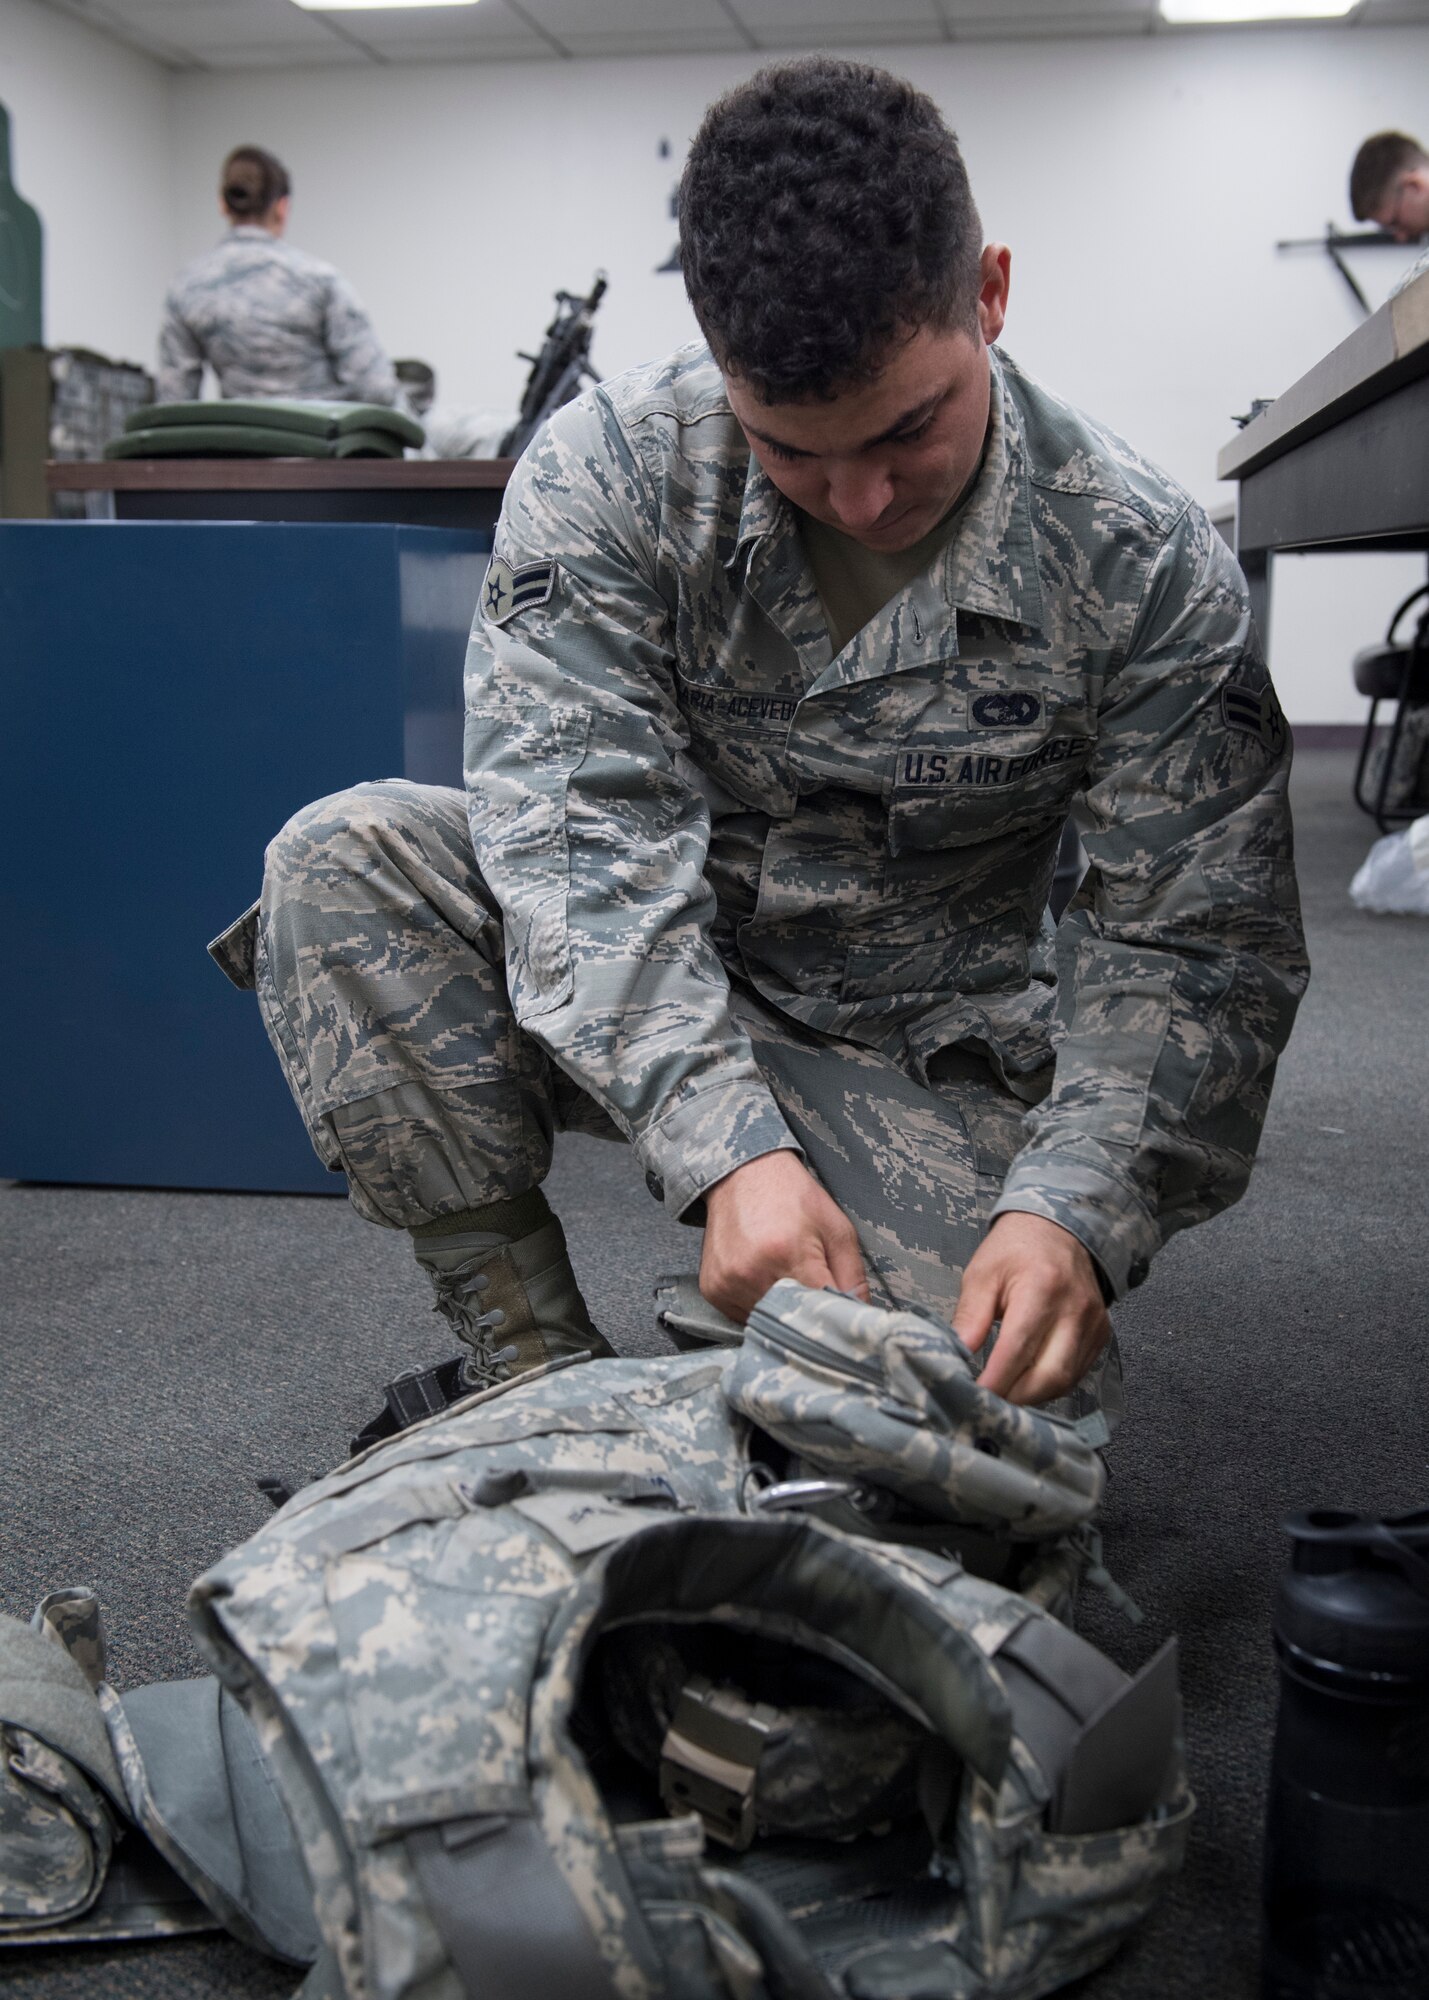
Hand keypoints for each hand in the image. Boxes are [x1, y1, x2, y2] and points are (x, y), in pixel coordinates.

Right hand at [699, 1151, 868, 1323]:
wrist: (743, 1175)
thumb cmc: (793, 1198)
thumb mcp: (836, 1227)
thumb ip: (853, 1276)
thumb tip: (859, 1315)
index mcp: (788, 1253)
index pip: (819, 1311)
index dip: (834, 1313)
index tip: (841, 1311)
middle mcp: (753, 1271)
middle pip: (793, 1320)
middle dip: (809, 1312)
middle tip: (813, 1288)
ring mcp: (728, 1283)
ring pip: (768, 1322)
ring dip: (782, 1310)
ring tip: (784, 1275)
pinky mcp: (713, 1290)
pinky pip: (743, 1317)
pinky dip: (759, 1305)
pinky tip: (763, 1277)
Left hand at [952, 1211, 1110, 1406]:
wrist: (1059, 1229)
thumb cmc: (1015, 1250)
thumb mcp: (982, 1274)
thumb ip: (970, 1316)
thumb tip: (955, 1355)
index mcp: (1042, 1289)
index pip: (1018, 1350)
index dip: (995, 1381)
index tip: (973, 1398)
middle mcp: (1074, 1309)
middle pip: (1049, 1375)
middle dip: (1015, 1397)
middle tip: (987, 1405)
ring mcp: (1093, 1324)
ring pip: (1066, 1381)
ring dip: (1032, 1396)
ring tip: (1003, 1396)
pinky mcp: (1101, 1334)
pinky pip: (1077, 1373)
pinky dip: (1050, 1385)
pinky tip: (1026, 1383)